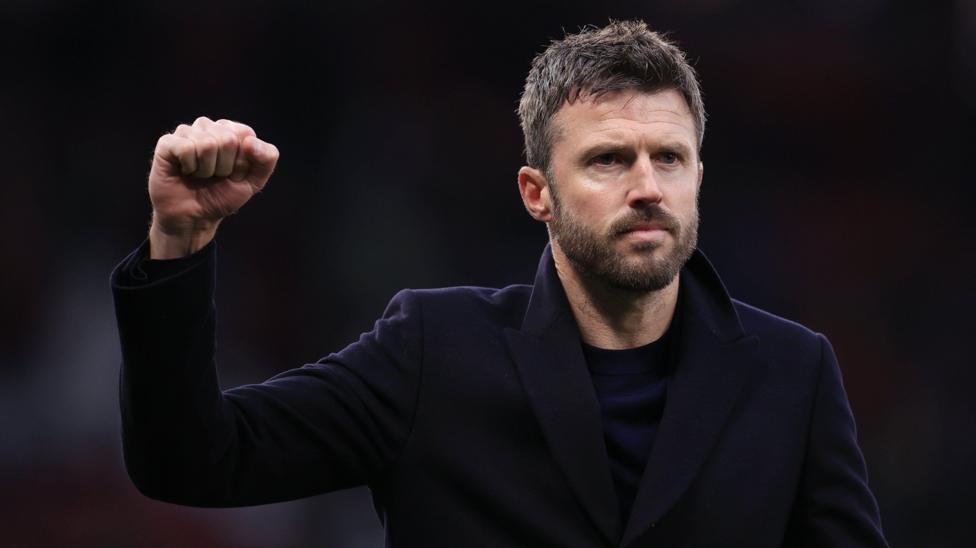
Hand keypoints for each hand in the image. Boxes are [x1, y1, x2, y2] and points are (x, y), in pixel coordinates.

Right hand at [147, 117, 278, 257]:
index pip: (245, 134)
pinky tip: (185, 172)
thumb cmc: (222, 197)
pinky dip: (189, 167)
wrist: (194, 218)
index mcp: (231, 131)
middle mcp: (209, 127)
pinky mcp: (167, 142)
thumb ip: (266, 159)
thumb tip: (250, 141)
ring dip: (206, 169)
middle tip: (214, 176)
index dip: (242, 162)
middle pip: (227, 139)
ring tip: (199, 175)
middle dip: (224, 167)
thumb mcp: (253, 182)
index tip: (233, 173)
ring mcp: (187, 132)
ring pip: (207, 144)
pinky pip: (186, 148)